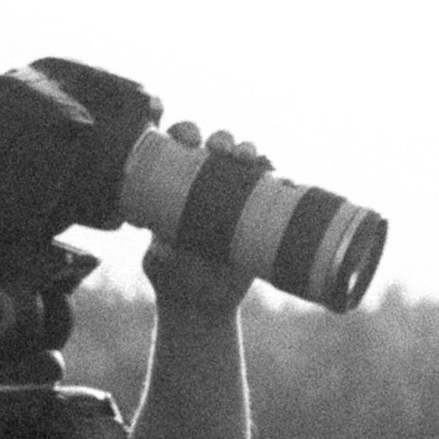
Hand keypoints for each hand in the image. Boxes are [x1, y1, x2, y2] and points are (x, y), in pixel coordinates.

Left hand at [142, 125, 259, 322]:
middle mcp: (206, 181)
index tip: (188, 137)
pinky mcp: (260, 210)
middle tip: (220, 148)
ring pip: (246, 159)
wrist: (201, 306)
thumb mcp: (160, 260)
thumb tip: (168, 238)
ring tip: (248, 158)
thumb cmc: (172, 277)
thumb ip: (163, 244)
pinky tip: (278, 179)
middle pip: (217, 145)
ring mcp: (235, 193)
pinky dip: (277, 178)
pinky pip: (273, 187)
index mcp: (174, 184)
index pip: (179, 146)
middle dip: (221, 138)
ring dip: (248, 150)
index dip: (184, 132)